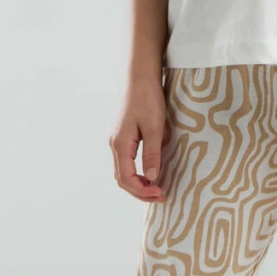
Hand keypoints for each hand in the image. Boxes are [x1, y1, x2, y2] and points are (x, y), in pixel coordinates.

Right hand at [109, 77, 167, 200]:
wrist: (141, 79)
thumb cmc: (148, 100)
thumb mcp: (154, 128)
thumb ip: (152, 153)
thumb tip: (152, 177)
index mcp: (120, 144)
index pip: (127, 178)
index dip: (142, 191)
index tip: (160, 194)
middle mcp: (115, 145)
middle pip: (122, 179)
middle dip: (140, 192)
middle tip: (161, 196)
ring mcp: (118, 142)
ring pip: (123, 172)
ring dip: (138, 184)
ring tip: (157, 189)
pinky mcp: (123, 138)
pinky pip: (126, 163)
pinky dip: (137, 174)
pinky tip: (150, 174)